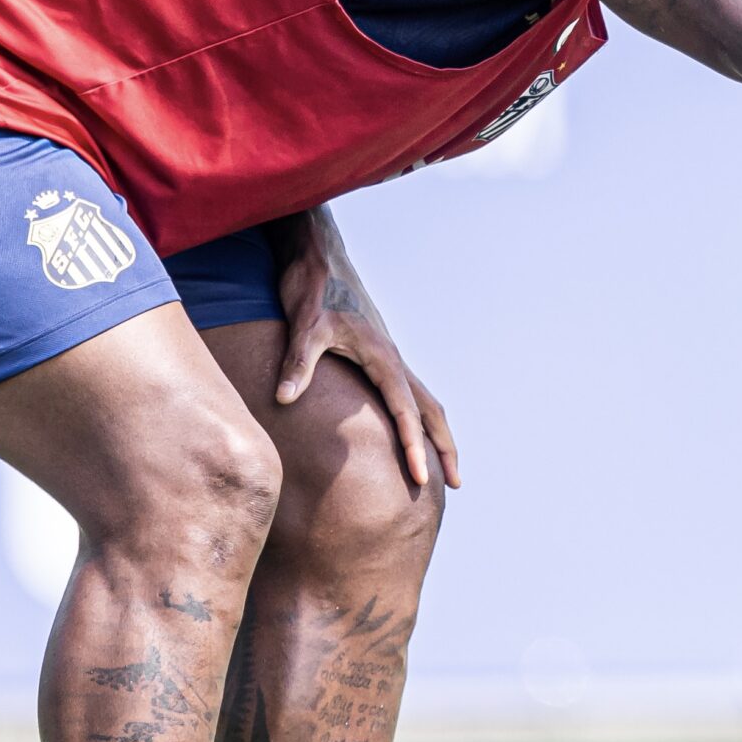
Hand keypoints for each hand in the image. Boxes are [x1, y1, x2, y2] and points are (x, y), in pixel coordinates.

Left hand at [271, 217, 459, 491]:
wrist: (316, 256)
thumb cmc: (311, 288)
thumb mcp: (304, 326)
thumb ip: (299, 363)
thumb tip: (286, 399)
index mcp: (383, 357)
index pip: (405, 410)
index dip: (412, 446)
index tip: (420, 479)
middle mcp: (392, 360)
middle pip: (431, 410)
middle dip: (445, 448)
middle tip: (455, 484)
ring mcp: (388, 358)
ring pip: (424, 402)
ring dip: (436, 435)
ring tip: (442, 467)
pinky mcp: (377, 356)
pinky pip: (407, 394)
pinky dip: (417, 419)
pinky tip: (408, 433)